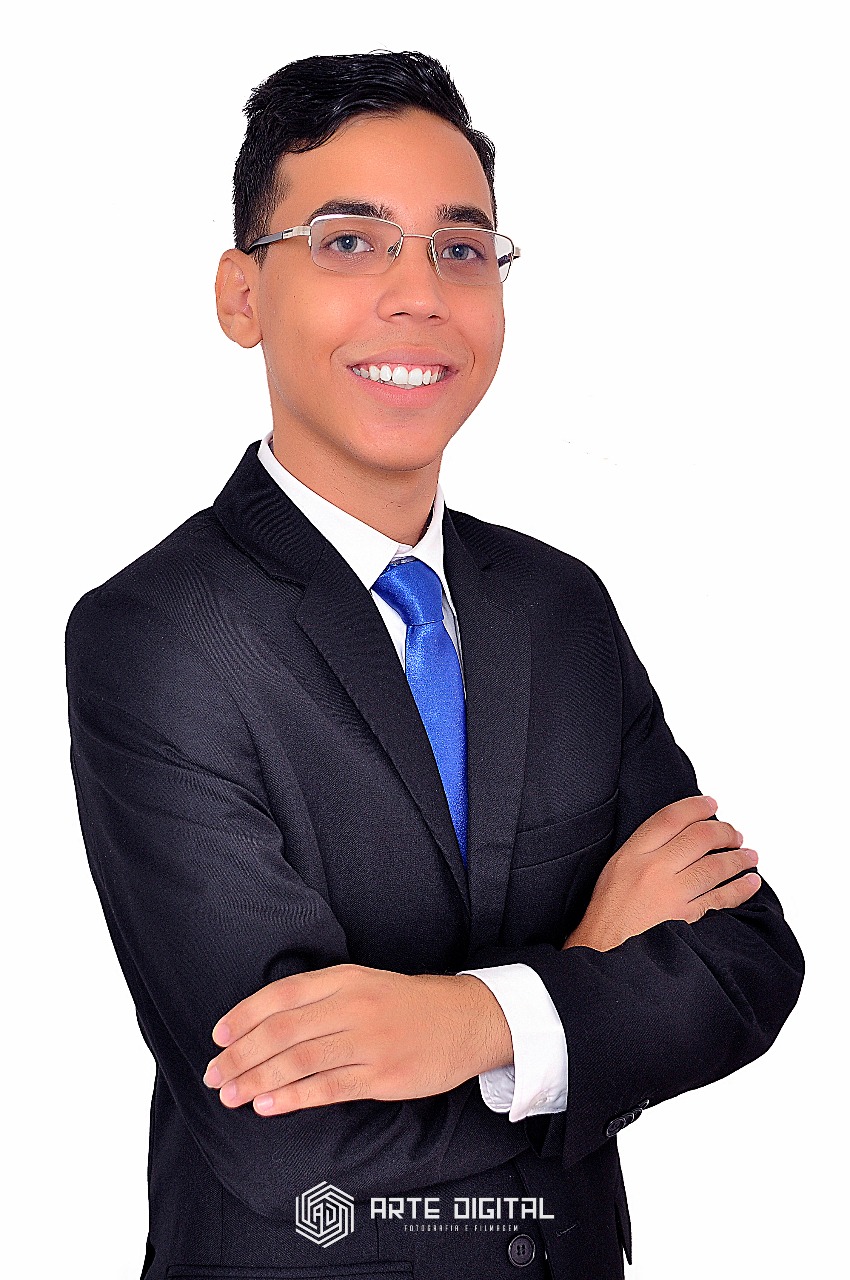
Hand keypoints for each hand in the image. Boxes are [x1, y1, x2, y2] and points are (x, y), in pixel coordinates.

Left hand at [202, 964, 512, 1115]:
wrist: (467, 1020)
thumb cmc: (407, 1004)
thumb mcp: (364, 983)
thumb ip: (320, 997)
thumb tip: (264, 1023)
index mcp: (346, 978)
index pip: (283, 994)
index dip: (245, 1015)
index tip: (218, 1036)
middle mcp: (354, 1006)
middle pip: (283, 1031)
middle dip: (241, 1055)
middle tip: (214, 1074)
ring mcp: (369, 1042)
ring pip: (299, 1062)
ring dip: (258, 1081)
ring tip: (231, 1095)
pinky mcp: (383, 1077)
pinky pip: (328, 1088)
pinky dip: (293, 1098)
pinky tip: (268, 1106)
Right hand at [562, 795, 760, 951]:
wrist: (602, 952)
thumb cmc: (607, 915)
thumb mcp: (614, 871)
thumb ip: (642, 850)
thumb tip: (679, 835)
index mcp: (632, 855)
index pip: (670, 818)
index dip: (695, 807)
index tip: (710, 804)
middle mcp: (653, 870)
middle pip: (698, 838)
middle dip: (724, 831)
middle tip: (734, 833)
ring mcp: (671, 895)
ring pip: (714, 866)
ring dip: (738, 858)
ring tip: (750, 855)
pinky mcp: (685, 919)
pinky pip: (721, 899)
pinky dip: (740, 889)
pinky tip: (750, 882)